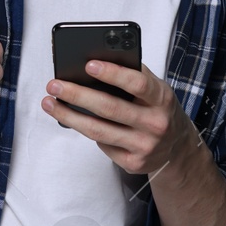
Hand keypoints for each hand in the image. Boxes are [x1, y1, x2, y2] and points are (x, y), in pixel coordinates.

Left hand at [42, 61, 196, 176]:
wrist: (176, 146)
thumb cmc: (156, 108)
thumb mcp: (155, 89)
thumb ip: (133, 74)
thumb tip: (95, 63)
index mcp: (162, 98)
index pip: (137, 84)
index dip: (112, 74)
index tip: (87, 65)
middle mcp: (156, 123)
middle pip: (110, 108)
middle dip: (78, 95)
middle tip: (54, 85)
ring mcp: (145, 146)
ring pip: (99, 131)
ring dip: (69, 116)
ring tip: (49, 103)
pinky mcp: (133, 163)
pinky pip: (102, 146)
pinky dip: (86, 131)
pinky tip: (74, 121)